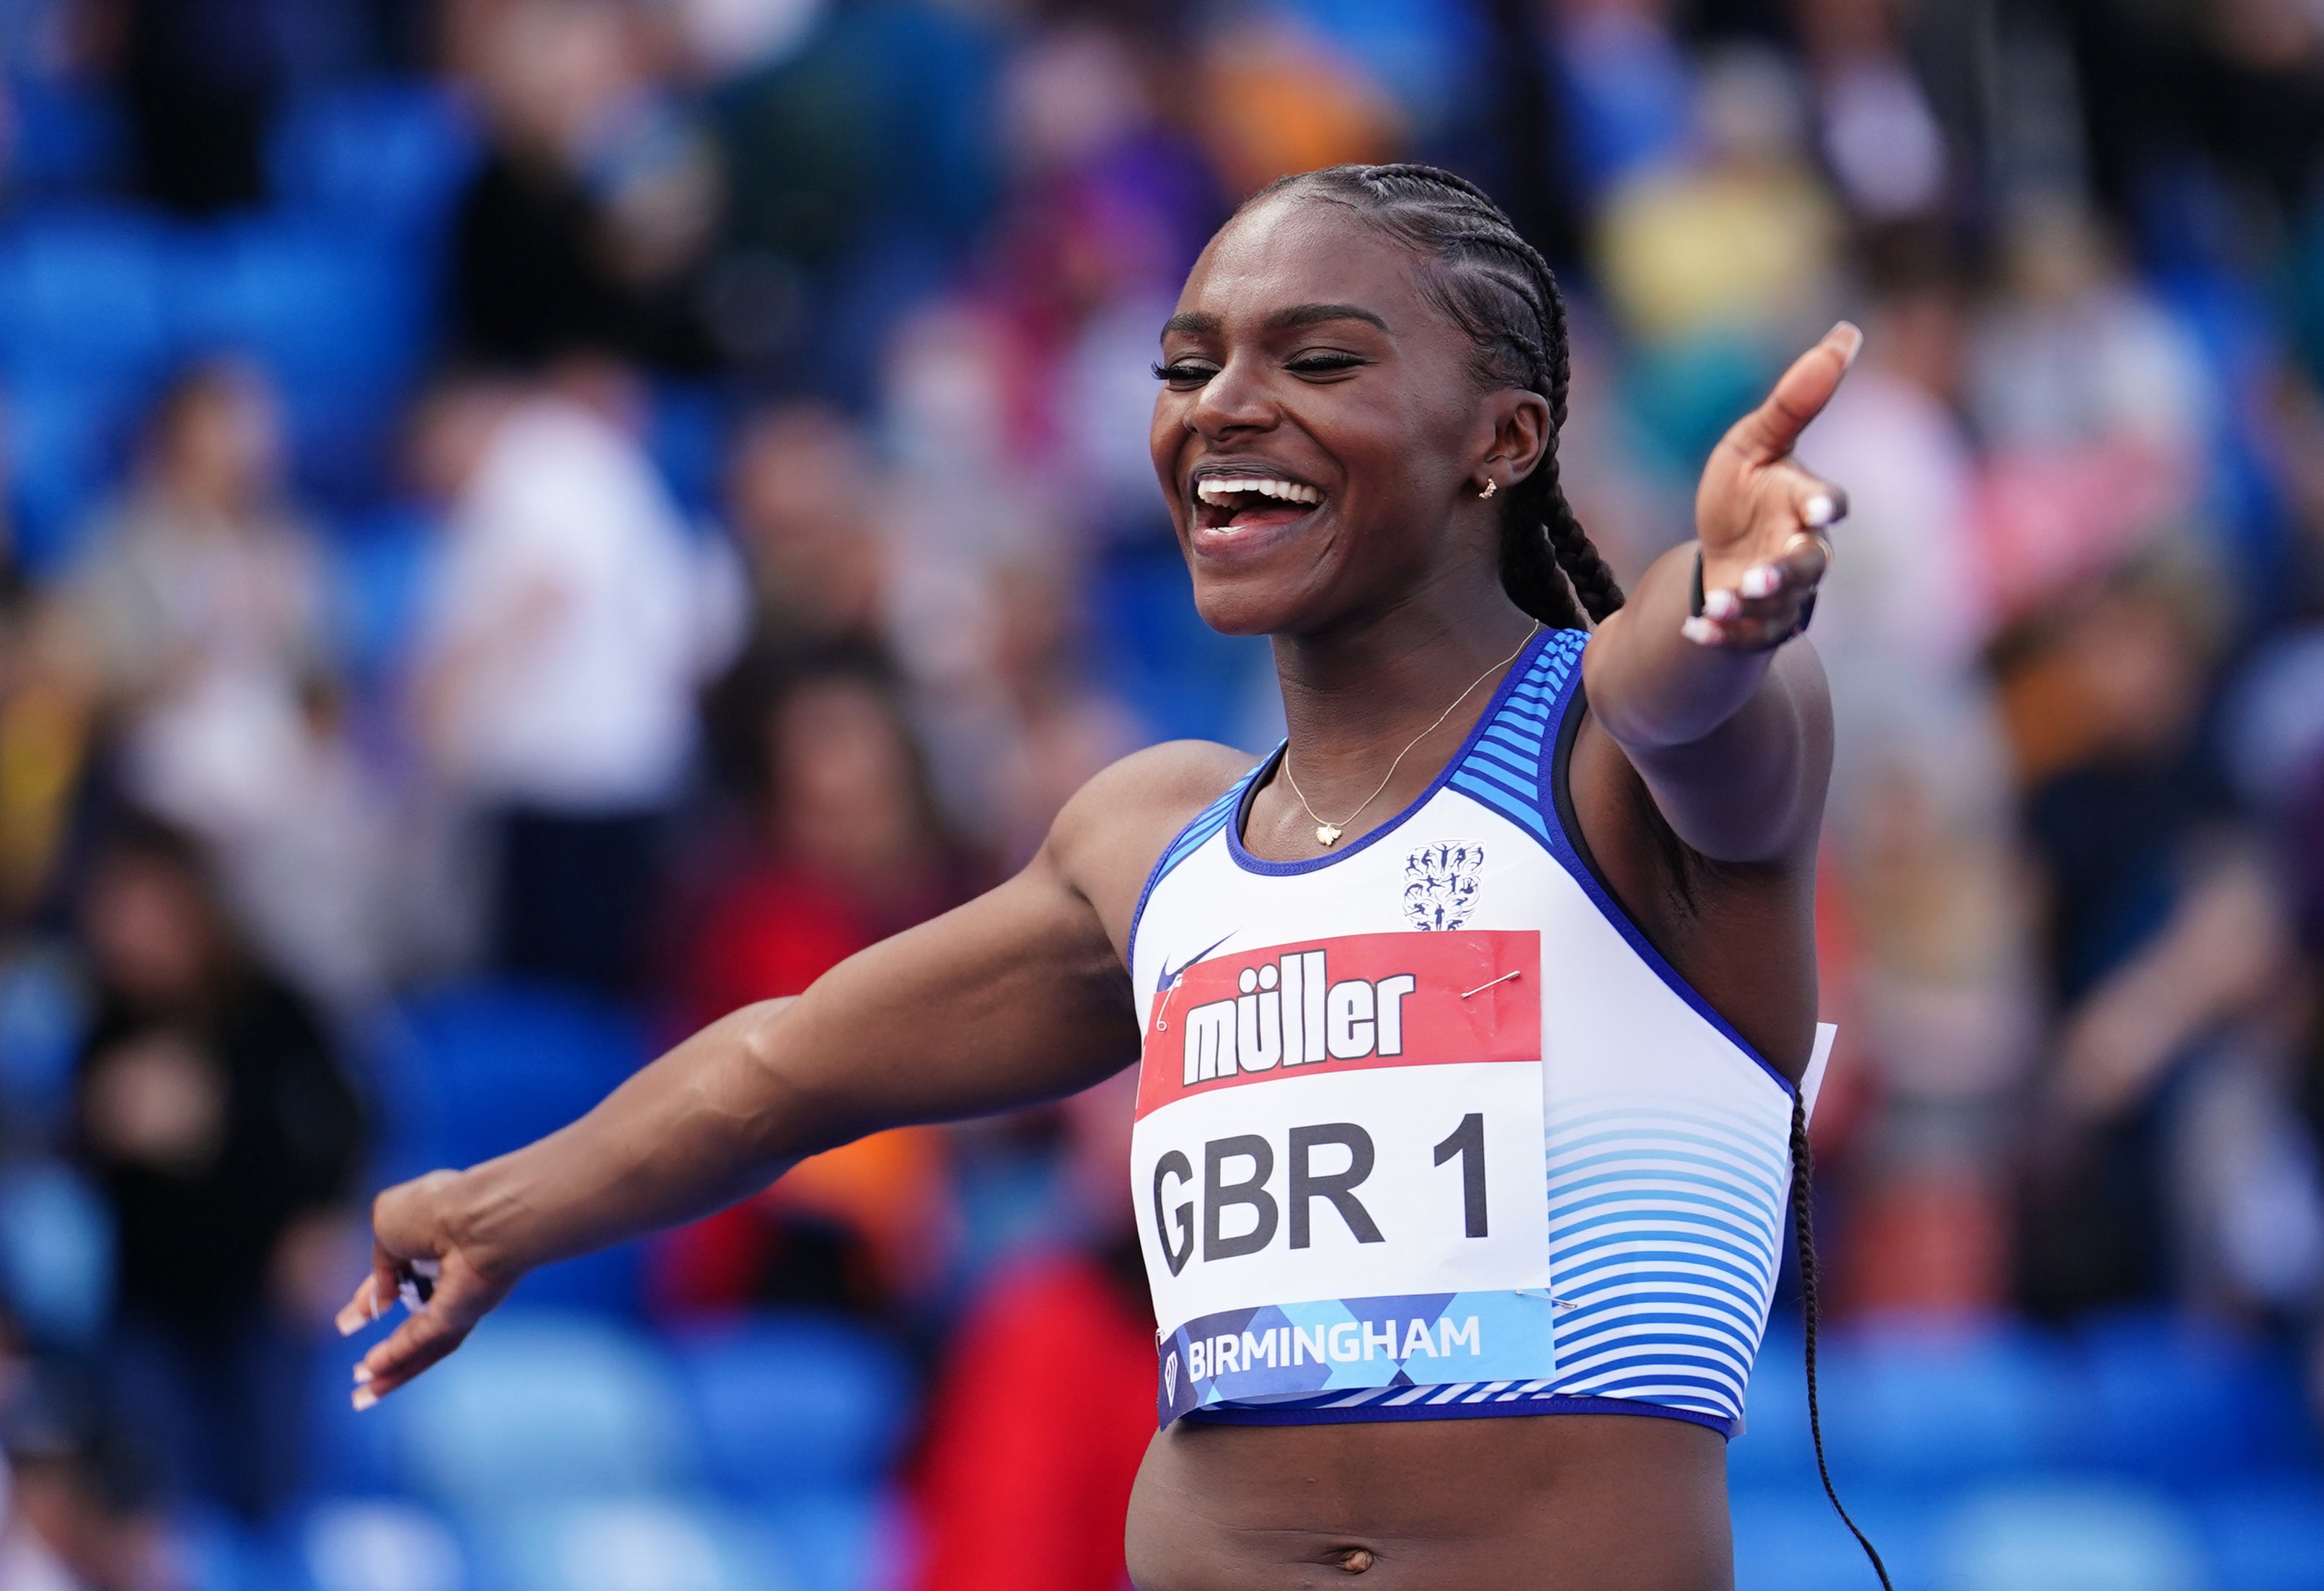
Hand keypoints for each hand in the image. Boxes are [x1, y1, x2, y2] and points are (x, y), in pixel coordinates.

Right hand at [333, 1169, 517, 1408]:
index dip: (374, 1295)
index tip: (352, 1319)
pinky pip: (423, 1344)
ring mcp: (459, 1297)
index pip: (400, 1273)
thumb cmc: (436, 1208)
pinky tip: (372, 1374)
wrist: (478, 1217)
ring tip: (361, 1396)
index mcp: (436, 1236)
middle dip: (387, 1347)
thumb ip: (380, 1261)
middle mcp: (451, 1271)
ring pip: (422, 1344)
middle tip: (358, 1372)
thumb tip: (381, 1299)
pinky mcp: (460, 1316)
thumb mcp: (386, 1223)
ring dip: (391, 1370)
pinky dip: (397, 1359)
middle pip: (416, 1317)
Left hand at [1686, 322, 1860, 650]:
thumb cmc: (1746, 493)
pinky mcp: (1756, 627)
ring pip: (1780, 607)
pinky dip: (1720, 635)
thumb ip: (1798, 399)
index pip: (1826, 503)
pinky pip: (1744, 637)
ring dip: (1751, 606)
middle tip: (1760, 577)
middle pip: (1809, 565)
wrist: (1722, 558)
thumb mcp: (1757, 443)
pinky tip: (1694, 630)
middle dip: (1786, 572)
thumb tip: (1848, 332)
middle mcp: (1803, 551)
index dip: (1825, 504)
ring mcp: (1783, 595)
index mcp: (1805, 503)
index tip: (1820, 506)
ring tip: (1721, 602)